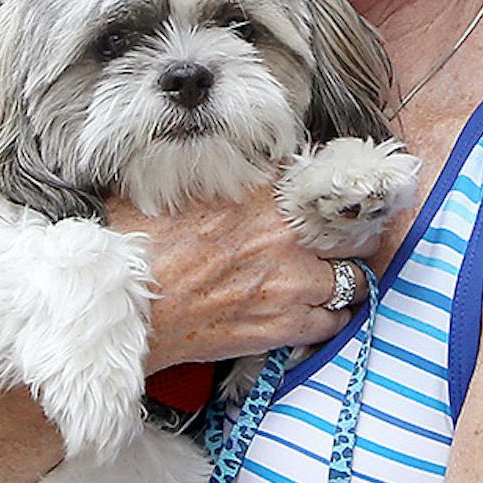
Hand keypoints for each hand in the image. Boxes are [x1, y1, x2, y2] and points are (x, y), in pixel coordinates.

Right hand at [109, 183, 375, 373]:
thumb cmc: (138, 249)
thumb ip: (210, 172)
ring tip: (336, 277)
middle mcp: (285, 234)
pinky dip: (331, 316)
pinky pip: (334, 321)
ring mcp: (290, 283)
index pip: (324, 178)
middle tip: (349, 238)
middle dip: (355, 234)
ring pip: (354, 279)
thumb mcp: (171, 188)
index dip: (334, 189)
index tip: (338, 196)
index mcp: (259, 193)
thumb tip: (217, 157)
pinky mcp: (284, 325)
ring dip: (347, 278)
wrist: (128, 309)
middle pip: (355, 231)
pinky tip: (317, 311)